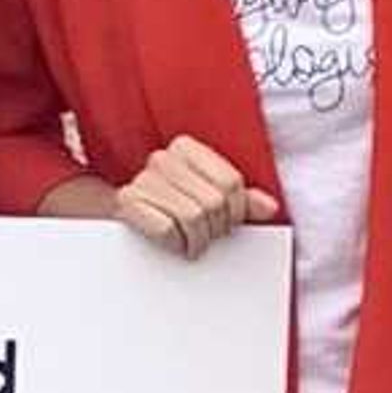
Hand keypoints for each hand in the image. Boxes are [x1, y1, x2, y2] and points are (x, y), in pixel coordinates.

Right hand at [111, 138, 277, 260]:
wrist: (123, 214)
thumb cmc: (170, 204)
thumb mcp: (209, 194)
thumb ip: (242, 199)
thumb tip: (268, 207)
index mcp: (185, 148)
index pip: (229, 182)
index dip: (237, 211)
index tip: (230, 222)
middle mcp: (162, 160)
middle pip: (212, 203)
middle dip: (216, 228)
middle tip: (210, 236)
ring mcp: (142, 181)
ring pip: (192, 217)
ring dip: (198, 240)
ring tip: (195, 243)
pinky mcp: (127, 203)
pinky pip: (165, 229)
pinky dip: (175, 243)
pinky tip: (176, 244)